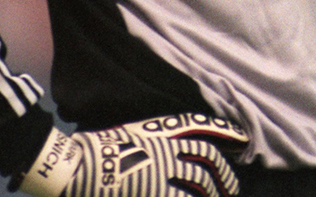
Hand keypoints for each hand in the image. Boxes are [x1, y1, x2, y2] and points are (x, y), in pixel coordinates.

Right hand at [14, 114, 249, 196]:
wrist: (73, 169)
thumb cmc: (93, 151)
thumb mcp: (127, 134)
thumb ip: (150, 138)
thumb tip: (165, 146)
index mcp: (159, 130)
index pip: (202, 126)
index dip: (226, 132)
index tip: (241, 139)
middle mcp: (167, 149)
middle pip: (209, 157)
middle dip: (225, 171)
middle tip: (232, 183)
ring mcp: (164, 173)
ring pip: (204, 182)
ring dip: (217, 191)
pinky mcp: (158, 193)